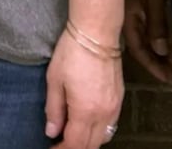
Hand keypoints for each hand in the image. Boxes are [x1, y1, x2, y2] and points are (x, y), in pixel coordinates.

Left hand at [46, 30, 123, 147]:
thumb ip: (53, 109)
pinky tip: (87, 125)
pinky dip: (99, 132)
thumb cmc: (72, 53)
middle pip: (91, 145)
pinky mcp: (120, 100)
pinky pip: (111, 126)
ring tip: (72, 136)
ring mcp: (114, 108)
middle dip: (75, 148)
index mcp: (85, 111)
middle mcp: (103, 114)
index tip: (52, 148)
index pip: (75, 144)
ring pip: (104, 138)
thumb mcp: (54, 80)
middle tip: (60, 144)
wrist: (97, 34)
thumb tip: (52, 132)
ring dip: (88, 142)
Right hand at [123, 0, 171, 83]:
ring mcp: (128, 13)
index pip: (140, 51)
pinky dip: (154, 40)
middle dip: (157, 63)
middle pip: (140, 48)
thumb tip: (160, 50)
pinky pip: (143, 30)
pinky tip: (163, 44)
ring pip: (142, 40)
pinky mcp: (132, 6)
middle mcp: (125, 19)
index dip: (155, 67)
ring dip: (156, 53)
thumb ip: (157, 24)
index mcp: (128, 19)